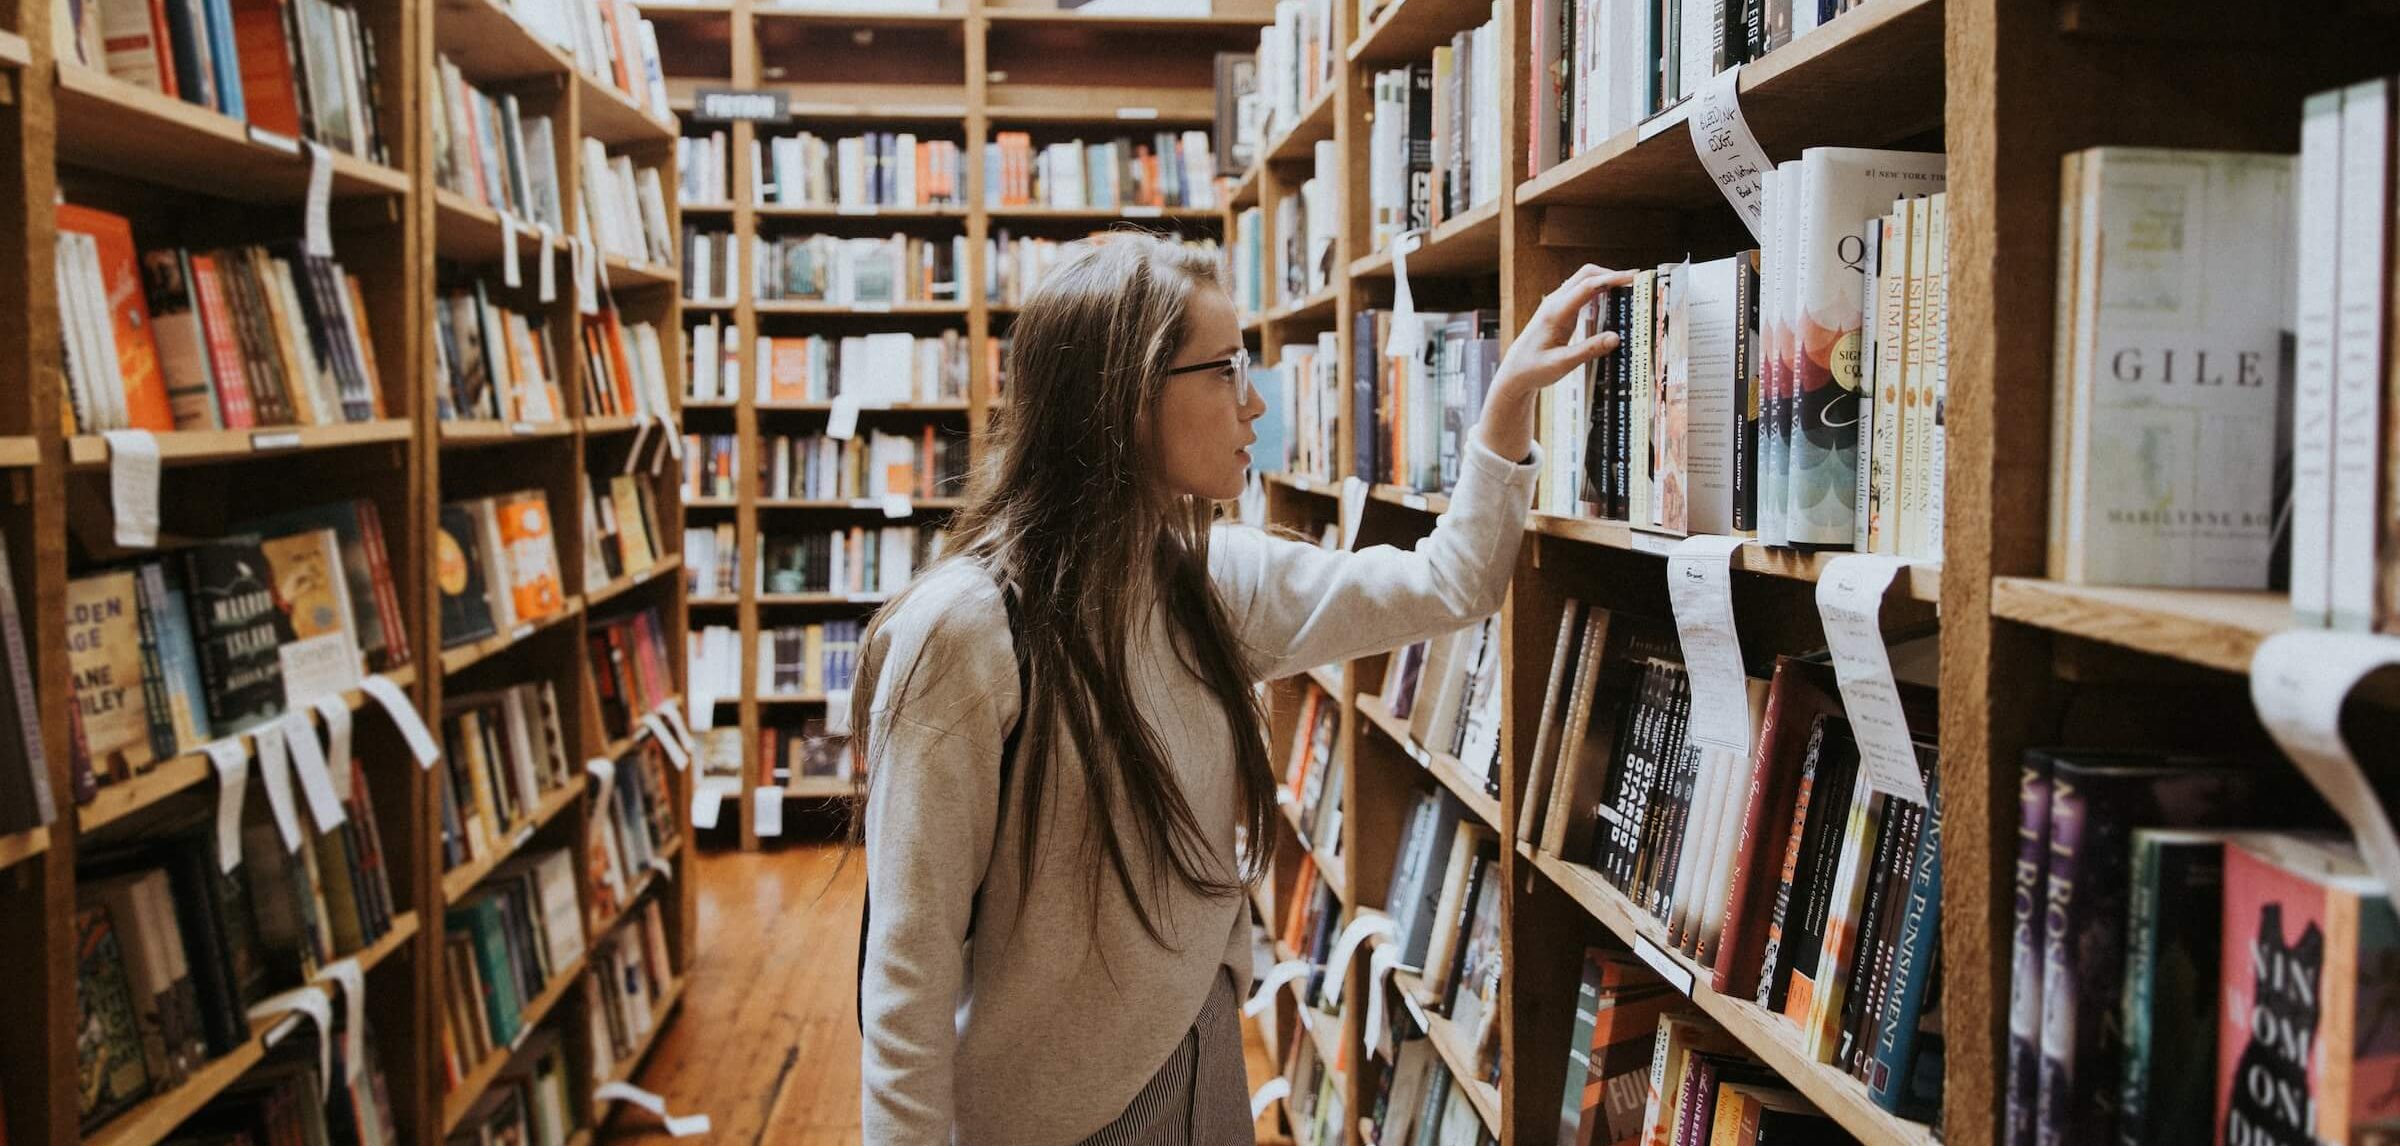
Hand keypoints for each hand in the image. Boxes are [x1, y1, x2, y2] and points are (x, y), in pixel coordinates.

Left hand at [1489, 264, 1634, 399]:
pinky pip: (1582, 292)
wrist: (1514, 372)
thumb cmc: (1533, 369)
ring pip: (1585, 280)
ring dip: (1606, 280)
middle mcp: (1555, 303)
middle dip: (1612, 274)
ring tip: (1629, 289)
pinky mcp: (1560, 310)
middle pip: (1587, 274)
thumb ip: (1589, 350)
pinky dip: (1599, 290)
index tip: (1634, 277)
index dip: (1612, 278)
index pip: (1588, 286)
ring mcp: (1557, 304)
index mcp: (1555, 312)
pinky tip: (1613, 300)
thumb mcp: (1562, 364)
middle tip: (1637, 281)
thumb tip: (1616, 337)